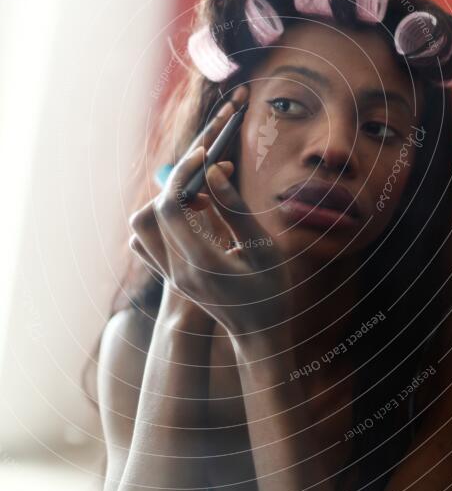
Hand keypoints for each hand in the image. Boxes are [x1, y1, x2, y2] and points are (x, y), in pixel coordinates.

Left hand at [129, 87, 292, 339]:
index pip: (171, 207)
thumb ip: (235, 209)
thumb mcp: (263, 247)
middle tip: (209, 175)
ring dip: (165, 204)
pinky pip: (145, 242)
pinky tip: (190, 219)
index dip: (183, 175)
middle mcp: (177, 270)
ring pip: (142, 227)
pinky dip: (159, 221)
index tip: (204, 155)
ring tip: (200, 200)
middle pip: (153, 212)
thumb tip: (213, 172)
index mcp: (200, 263)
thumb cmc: (270, 290)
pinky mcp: (168, 277)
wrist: (258, 334)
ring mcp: (169, 276)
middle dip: (177, 184)